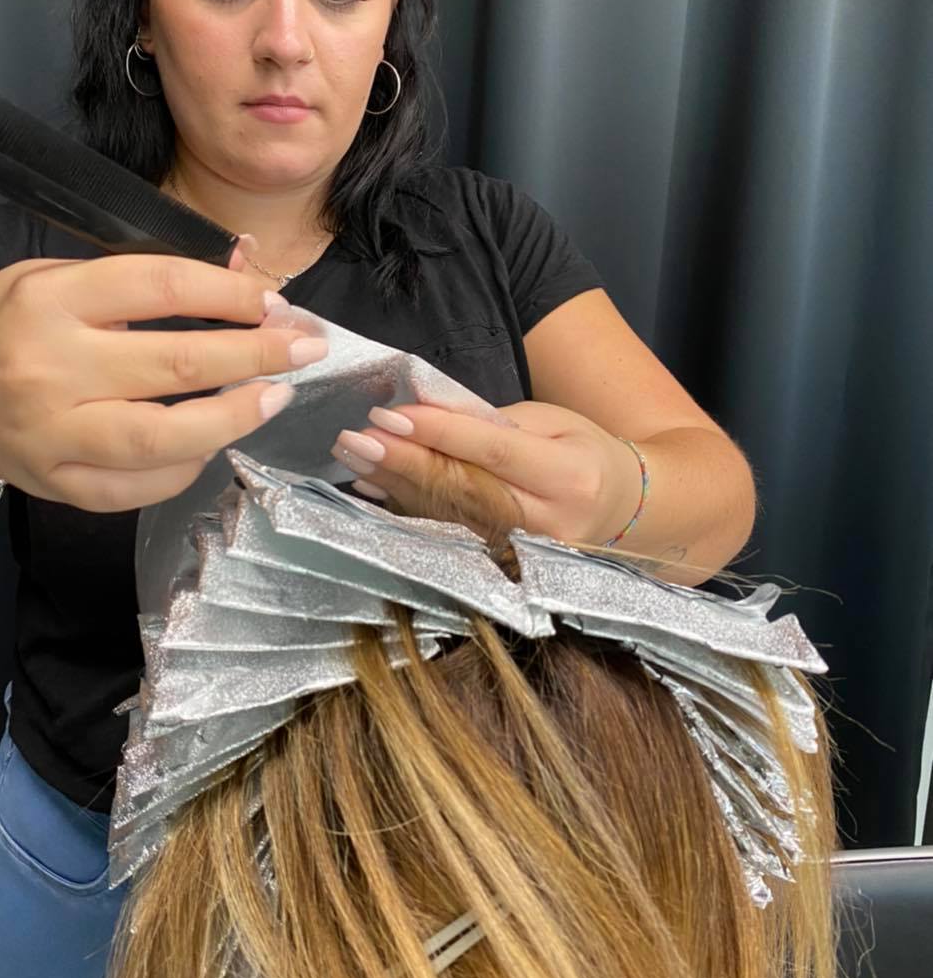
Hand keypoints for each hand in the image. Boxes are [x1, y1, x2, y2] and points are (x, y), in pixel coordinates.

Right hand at [0, 249, 328, 512]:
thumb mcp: (56, 277)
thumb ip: (144, 275)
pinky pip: (141, 487)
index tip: (272, 300)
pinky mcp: (59, 486)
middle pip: (177, 363)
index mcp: (49, 300)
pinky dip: (188, 466)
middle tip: (307, 346)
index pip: (161, 286)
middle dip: (258, 353)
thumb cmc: (5, 328)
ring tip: (276, 396)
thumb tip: (244, 266)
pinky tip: (215, 441)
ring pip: (165, 438)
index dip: (230, 293)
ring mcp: (53, 436)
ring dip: (236, 417)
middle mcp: (50, 368)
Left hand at [331, 400, 643, 546]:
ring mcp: (522, 554)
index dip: (439, 433)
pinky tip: (371, 490)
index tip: (389, 414)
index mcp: (567, 477)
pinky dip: (405, 510)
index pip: (491, 452)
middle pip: (463, 490)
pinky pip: (448, 535)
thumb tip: (427, 410)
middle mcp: (545, 524)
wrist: (627, 515)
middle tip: (354, 438)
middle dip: (403, 462)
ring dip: (394, 485)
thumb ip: (493, 422)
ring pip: (448, 517)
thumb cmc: (586, 455)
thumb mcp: (553, 423)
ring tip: (351, 457)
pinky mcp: (502, 567)